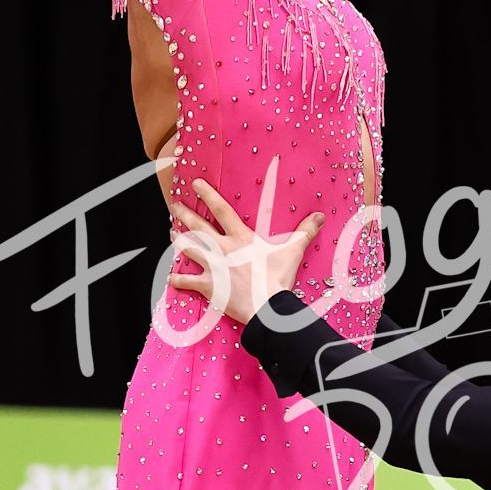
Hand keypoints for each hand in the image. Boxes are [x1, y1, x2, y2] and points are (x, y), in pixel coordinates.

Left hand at [167, 179, 323, 325]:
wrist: (266, 306)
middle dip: (185, 214)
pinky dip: (179, 279)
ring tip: (172, 234)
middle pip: (199, 227)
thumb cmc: (277, 278)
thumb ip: (304, 232)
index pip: (221, 210)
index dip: (207, 195)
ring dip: (179, 241)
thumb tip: (319, 216)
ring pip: (189, 249)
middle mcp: (222, 249)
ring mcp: (213, 267)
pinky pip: (189, 281)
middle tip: (174, 205)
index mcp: (240, 237)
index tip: (194, 184)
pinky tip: (171, 277)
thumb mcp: (293, 251)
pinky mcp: (209, 286)